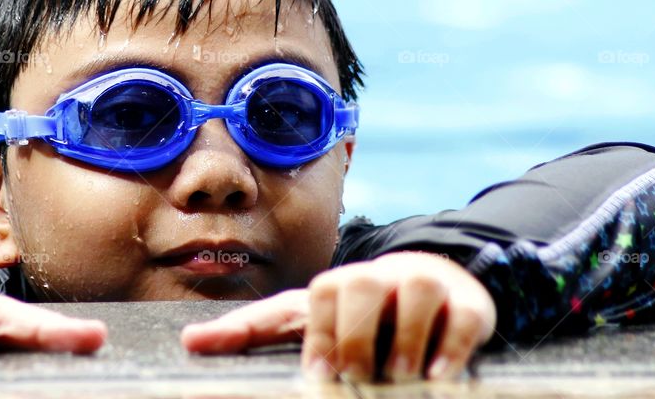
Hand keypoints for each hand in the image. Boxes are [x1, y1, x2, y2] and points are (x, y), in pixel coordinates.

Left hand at [180, 251, 496, 382]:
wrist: (435, 280)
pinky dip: (450, 345)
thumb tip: (189, 340)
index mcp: (333, 286)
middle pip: (355, 284)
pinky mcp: (464, 301)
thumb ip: (255, 329)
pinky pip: (459, 315)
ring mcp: (420, 284)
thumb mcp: (309, 319)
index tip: (316, 376)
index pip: (309, 298)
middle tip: (355, 375)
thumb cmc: (359, 311)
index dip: (311, 335)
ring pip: (412, 291)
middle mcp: (374, 278)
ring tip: (398, 376)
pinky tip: (437, 374)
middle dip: (353, 334)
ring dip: (404, 339)